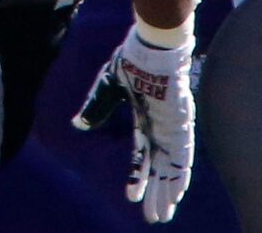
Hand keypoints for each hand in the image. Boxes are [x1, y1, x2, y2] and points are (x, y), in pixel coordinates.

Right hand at [77, 19, 197, 223]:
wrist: (153, 46)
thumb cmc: (132, 60)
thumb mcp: (109, 87)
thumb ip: (96, 107)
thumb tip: (79, 125)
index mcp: (144, 121)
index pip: (141, 156)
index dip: (136, 176)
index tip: (132, 197)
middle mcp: (161, 129)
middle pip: (160, 169)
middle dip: (157, 194)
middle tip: (156, 218)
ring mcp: (173, 128)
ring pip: (172, 168)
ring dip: (168, 191)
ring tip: (165, 213)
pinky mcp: (182, 124)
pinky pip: (183, 156)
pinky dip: (179, 176)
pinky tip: (178, 193)